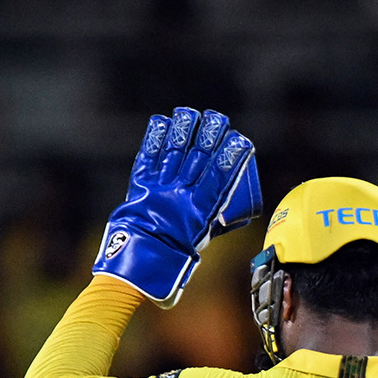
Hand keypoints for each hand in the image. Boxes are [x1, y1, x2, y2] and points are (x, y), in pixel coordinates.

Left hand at [92, 107, 258, 306]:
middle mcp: (180, 194)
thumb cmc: (171, 260)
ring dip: (183, 130)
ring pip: (174, 152)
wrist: (137, 264)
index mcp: (199, 210)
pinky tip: (160, 122)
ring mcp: (159, 187)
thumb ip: (208, 224)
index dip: (231, 156)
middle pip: (199, 157)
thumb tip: (218, 215)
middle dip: (210, 135)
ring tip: (190, 113)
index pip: (220, 176)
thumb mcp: (199, 243)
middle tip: (218, 118)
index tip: (240, 140)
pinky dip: (154, 139)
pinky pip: (148, 157)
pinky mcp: (140, 186)